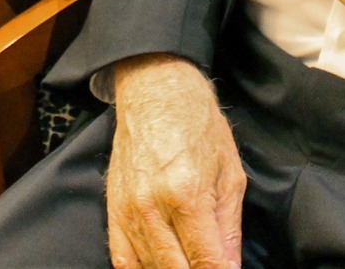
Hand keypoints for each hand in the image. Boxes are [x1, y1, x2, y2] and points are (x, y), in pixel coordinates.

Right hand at [107, 55, 244, 268]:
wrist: (158, 93)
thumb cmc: (198, 127)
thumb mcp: (230, 174)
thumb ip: (229, 228)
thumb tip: (230, 268)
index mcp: (187, 196)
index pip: (205, 262)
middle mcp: (153, 208)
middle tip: (210, 267)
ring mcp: (129, 211)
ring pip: (150, 268)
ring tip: (190, 262)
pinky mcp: (113, 210)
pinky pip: (123, 259)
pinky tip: (159, 264)